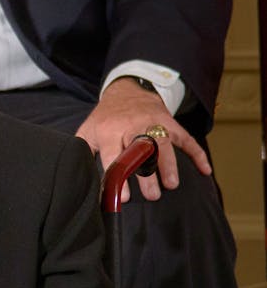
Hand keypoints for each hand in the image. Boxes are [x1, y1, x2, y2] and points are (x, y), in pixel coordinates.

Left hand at [75, 77, 211, 201]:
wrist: (127, 90)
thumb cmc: (105, 118)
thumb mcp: (88, 131)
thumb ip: (84, 153)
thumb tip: (81, 180)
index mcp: (109, 131)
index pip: (115, 156)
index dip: (119, 176)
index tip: (125, 197)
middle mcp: (132, 126)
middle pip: (141, 150)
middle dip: (148, 173)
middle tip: (153, 195)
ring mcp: (153, 123)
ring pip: (163, 144)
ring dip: (169, 164)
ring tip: (172, 184)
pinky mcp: (170, 123)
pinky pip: (186, 138)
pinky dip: (197, 154)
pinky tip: (205, 170)